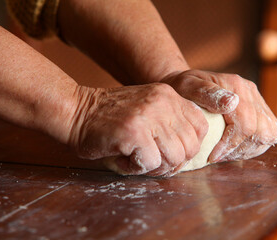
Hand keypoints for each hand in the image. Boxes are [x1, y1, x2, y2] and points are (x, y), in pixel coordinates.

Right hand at [68, 83, 207, 175]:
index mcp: (169, 96)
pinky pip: (151, 163)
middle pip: (190, 147)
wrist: (76, 111)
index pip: (201, 127)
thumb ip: (169, 122)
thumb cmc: (111, 118)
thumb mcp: (147, 108)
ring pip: (174, 157)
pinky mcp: (134, 132)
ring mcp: (149, 116)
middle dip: (173, 162)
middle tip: (152, 161)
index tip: (171, 152)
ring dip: (156, 167)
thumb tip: (187, 153)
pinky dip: (137, 168)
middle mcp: (163, 102)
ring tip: (137, 159)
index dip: (189, 146)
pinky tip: (124, 158)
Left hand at [163, 70, 276, 161]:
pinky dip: (255, 145)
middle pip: (263, 131)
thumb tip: (232, 103)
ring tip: (227, 153)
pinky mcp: (259, 109)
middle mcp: (250, 92)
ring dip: (250, 149)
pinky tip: (235, 148)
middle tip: (219, 156)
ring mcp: (257, 100)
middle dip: (241, 149)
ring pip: (270, 133)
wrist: (186, 85)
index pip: (246, 124)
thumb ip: (206, 93)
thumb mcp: (187, 87)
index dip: (230, 145)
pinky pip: (269, 133)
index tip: (212, 156)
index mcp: (235, 86)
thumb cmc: (182, 88)